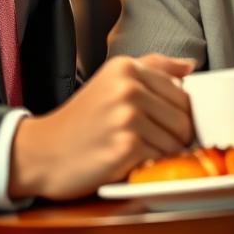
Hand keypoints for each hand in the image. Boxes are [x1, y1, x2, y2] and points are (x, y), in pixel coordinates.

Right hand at [9, 54, 195, 201]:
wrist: (42, 152)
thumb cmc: (81, 120)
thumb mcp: (111, 79)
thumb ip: (152, 67)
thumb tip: (191, 66)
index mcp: (126, 66)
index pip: (182, 90)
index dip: (180, 113)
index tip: (165, 124)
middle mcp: (128, 87)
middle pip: (185, 117)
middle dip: (176, 135)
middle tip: (150, 141)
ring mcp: (127, 117)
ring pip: (177, 141)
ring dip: (164, 153)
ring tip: (136, 150)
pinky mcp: (126, 147)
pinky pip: (162, 159)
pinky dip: (152, 166)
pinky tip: (130, 162)